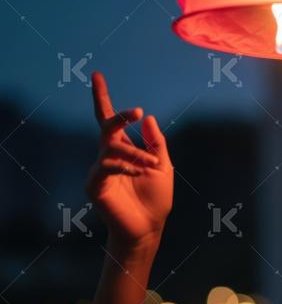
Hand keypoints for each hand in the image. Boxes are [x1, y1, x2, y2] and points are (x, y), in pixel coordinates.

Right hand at [85, 71, 173, 246]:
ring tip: (151, 166)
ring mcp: (100, 170)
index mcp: (123, 149)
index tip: (97, 75)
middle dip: (119, 116)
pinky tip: (139, 172)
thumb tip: (148, 117)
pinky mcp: (95, 185)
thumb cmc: (155, 199)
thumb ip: (156, 143)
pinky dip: (125, 166)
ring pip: (112, 148)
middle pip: (106, 126)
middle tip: (136, 111)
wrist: (149, 228)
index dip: (101, 98)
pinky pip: (107, 166)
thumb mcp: (163, 166)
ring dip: (136, 154)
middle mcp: (108, 156)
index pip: (109, 120)